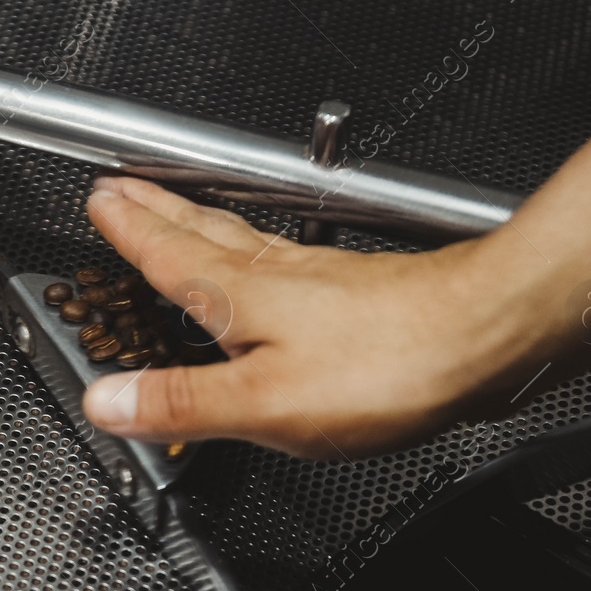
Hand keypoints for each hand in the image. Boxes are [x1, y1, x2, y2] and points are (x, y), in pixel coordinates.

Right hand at [79, 176, 569, 458]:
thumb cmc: (391, 366)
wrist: (491, 337)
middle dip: (156, 211)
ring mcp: (321, 281)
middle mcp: (278, 275)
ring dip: (200, 226)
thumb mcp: (263, 402)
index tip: (100, 201)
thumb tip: (106, 401)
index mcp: (242, 297)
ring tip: (176, 215)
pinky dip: (253, 255)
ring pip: (241, 243)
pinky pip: (283, 264)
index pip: (168, 255)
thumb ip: (181, 402)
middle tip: (124, 188)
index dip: (129, 231)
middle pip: (201, 234)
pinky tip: (270, 268)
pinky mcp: (360, 296)